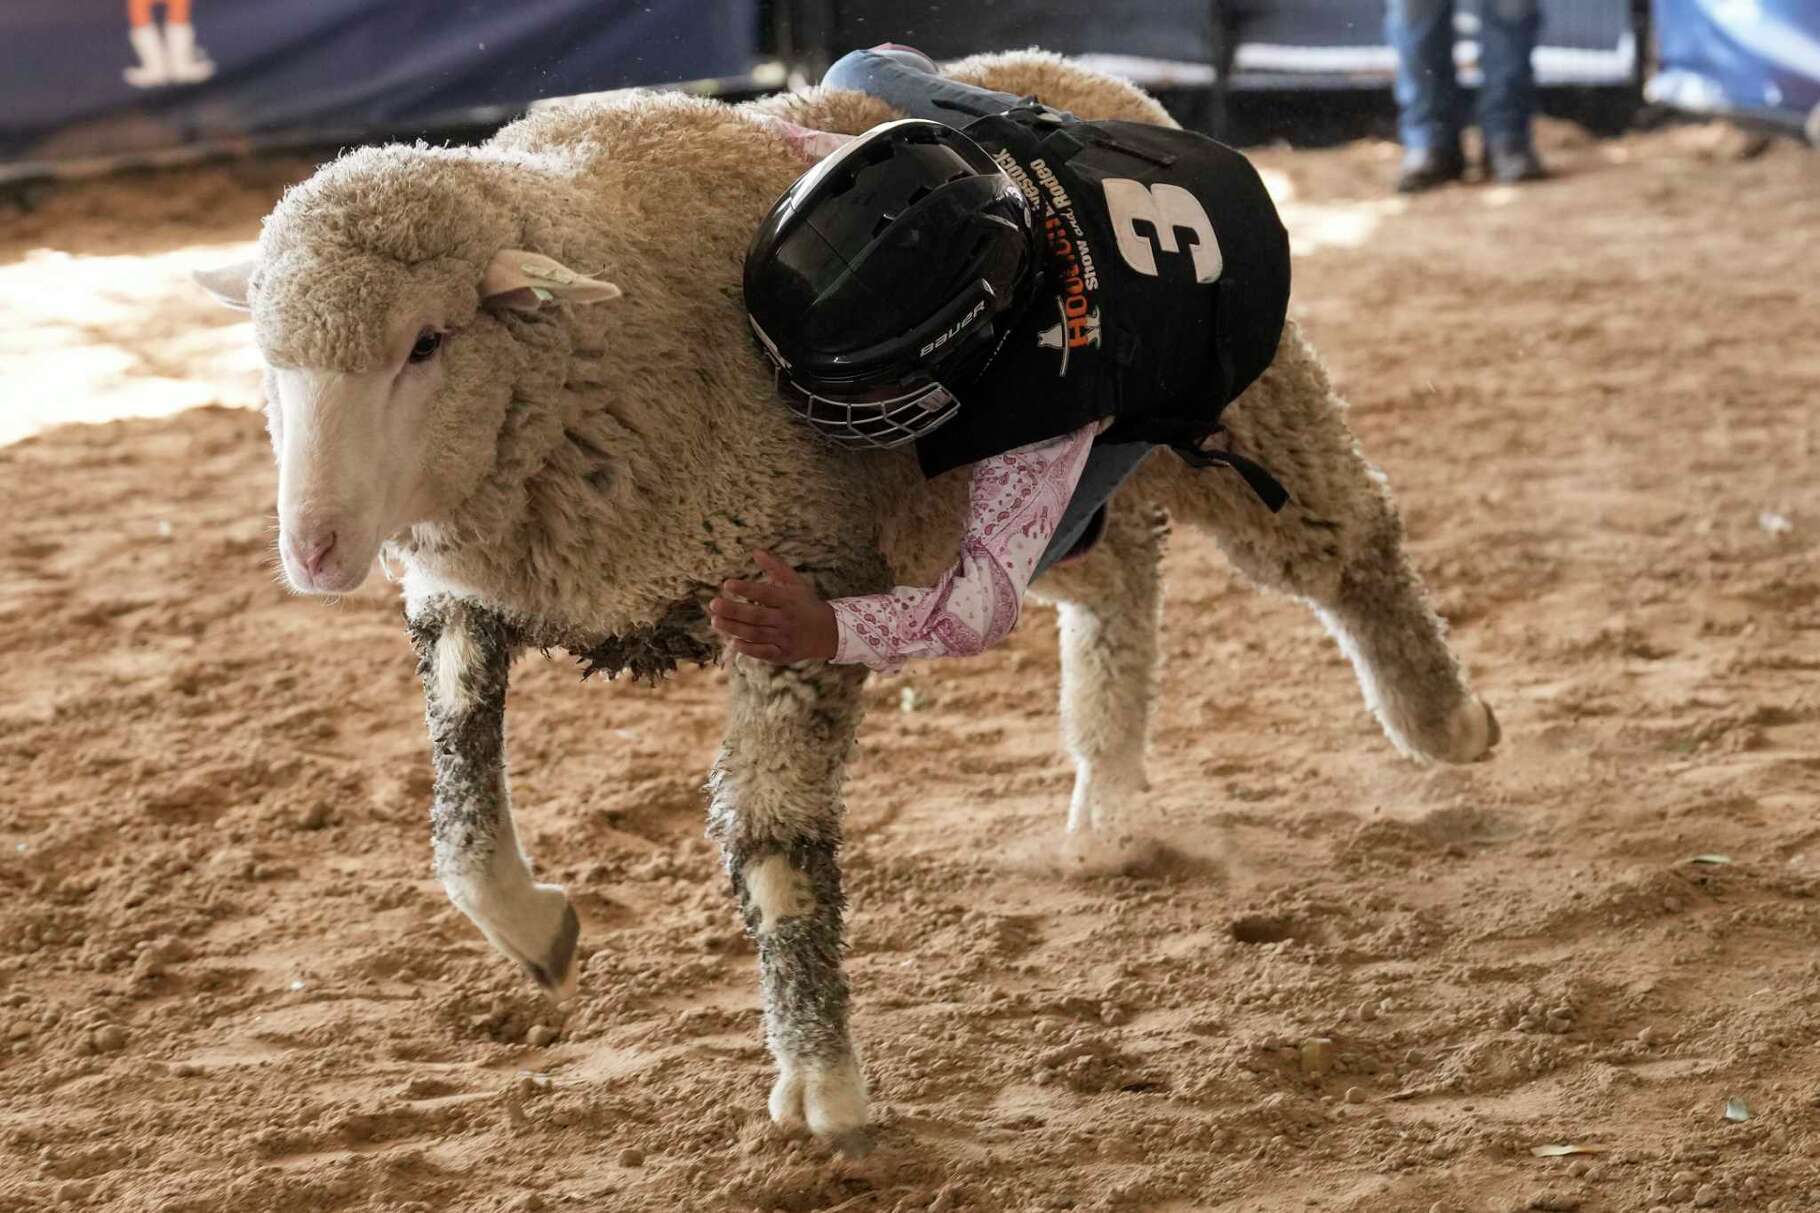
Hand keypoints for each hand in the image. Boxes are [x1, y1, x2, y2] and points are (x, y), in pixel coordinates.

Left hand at [709, 551, 838, 663]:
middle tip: (713, 604)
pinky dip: (749, 649)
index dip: (746, 589)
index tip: (727, 584)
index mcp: (788, 600)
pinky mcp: (783, 654)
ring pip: (756, 634)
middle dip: (733, 610)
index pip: (765, 593)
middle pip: (756, 615)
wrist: (828, 632)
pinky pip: (764, 652)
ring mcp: (784, 638)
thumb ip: (776, 567)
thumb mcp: (795, 583)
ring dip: (734, 628)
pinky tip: (733, 642)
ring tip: (715, 621)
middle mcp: (785, 619)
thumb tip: (756, 551)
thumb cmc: (805, 604)